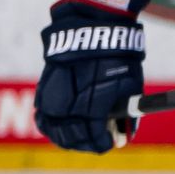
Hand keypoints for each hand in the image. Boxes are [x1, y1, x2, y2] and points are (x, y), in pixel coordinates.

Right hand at [35, 0, 144, 153]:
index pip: (95, 138)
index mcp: (92, 108)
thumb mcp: (131, 86)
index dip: (104, 143)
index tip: (111, 143)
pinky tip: (60, 124)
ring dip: (66, 137)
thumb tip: (125, 133)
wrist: (91, 29)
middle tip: (96, 142)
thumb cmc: (117, 57)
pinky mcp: (43, 90)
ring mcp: (52, 99)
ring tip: (77, 137)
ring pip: (53, 130)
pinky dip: (51, 124)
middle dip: (86, 143)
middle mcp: (68, 107)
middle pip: (72, 138)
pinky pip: (43, 115)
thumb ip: (127, 113)